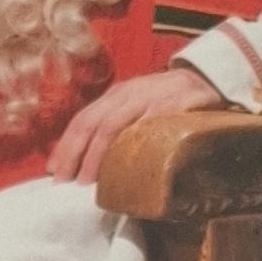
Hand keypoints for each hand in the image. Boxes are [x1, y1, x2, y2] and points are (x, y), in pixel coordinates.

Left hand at [48, 61, 214, 186]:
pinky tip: (123, 162)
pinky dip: (132, 143)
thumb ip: (115, 129)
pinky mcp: (173, 104)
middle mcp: (127, 94)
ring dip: (96, 154)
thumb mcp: (136, 109)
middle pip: (91, 122)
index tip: (54, 172)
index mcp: (115, 96)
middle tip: (65, 182)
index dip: (65, 146)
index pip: (82, 120)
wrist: (208, 78)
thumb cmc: (167, 102)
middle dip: (74, 153)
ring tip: (88, 180)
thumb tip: (88, 164)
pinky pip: (147, 123)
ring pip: (113, 124)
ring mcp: (149, 97)